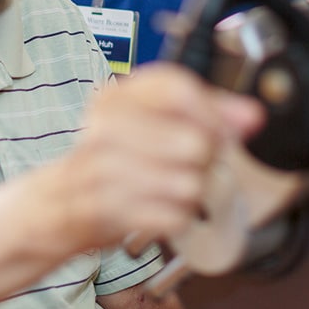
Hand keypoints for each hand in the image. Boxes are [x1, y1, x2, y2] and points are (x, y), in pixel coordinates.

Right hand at [48, 64, 264, 251]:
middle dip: (203, 159)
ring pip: (190, 182)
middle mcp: (106, 129)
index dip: (214, 112)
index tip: (224, 129)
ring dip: (190, 191)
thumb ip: (204, 112)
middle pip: (195, 142)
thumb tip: (251, 115)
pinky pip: (176, 215)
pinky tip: (157, 207)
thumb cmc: (108, 158)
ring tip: (166, 186)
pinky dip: (176, 217)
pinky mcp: (110, 211)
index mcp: (116, 98)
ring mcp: (105, 171)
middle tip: (183, 162)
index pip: (180, 91)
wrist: (58, 202)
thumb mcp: (147, 120)